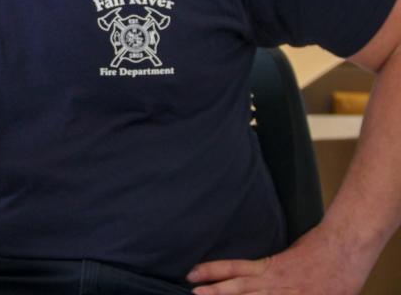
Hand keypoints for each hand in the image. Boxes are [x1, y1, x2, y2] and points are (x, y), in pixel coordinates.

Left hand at [187, 226, 368, 294]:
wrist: (345, 246)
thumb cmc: (319, 246)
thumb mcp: (288, 251)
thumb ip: (269, 266)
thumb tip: (250, 272)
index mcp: (269, 266)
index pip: (233, 267)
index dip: (211, 271)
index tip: (191, 274)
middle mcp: (276, 282)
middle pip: (239, 288)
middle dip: (215, 292)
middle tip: (193, 293)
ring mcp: (290, 294)